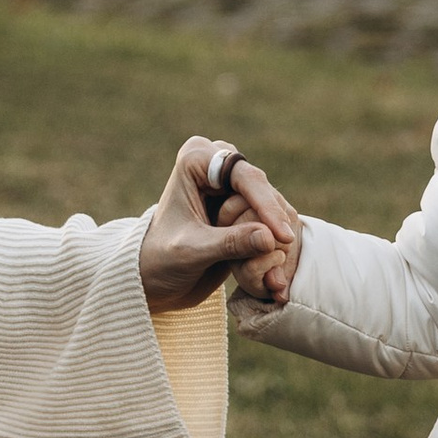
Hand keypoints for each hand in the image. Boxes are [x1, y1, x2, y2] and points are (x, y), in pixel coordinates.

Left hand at [139, 138, 301, 313]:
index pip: (245, 177)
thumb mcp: (192, 252)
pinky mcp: (244, 208)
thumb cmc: (162, 260)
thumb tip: (271, 238)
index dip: (266, 207)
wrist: (155, 277)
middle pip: (263, 191)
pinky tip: (277, 275)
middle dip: (272, 225)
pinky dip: (276, 246)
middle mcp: (218, 164)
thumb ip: (230, 243)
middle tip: (281, 258)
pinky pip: (271, 221)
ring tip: (276, 276)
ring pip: (272, 206)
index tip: (282, 238)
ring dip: (276, 239)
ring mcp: (233, 185)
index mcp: (196, 160)